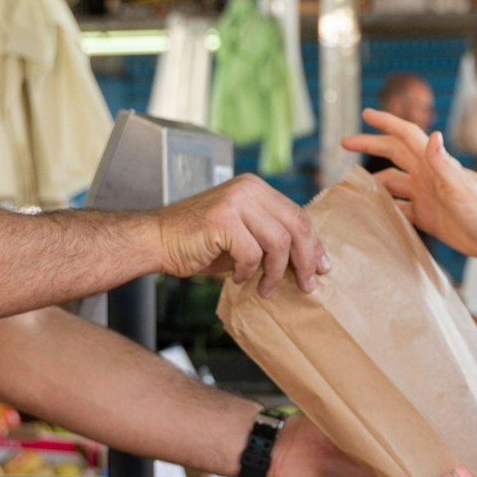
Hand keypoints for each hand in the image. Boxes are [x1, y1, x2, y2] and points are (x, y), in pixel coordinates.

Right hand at [155, 174, 329, 297]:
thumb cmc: (199, 241)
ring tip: (265, 288)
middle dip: (305, 260)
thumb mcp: (244, 233)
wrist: (155, 239)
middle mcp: (249, 188)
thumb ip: (271, 236)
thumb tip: (309, 259)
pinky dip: (247, 272)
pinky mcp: (223, 219)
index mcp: (257, 188)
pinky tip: (237, 277)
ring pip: (278, 242)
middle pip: (296, 226)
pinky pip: (252, 253)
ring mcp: (236, 201)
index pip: (298, 215)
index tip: (321, 266)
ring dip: (275, 272)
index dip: (314, 244)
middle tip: (307, 284)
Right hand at [342, 110, 476, 259]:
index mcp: (434, 164)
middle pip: (393, 154)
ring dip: (374, 180)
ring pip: (392, 182)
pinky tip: (370, 211)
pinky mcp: (427, 216)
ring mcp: (426, 195)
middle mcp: (427, 176)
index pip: (406, 136)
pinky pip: (399, 208)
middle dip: (370, 145)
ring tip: (351, 183)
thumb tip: (434, 134)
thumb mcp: (461, 187)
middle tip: (344, 143)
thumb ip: (444, 164)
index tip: (366, 113)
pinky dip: (385, 206)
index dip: (386, 123)